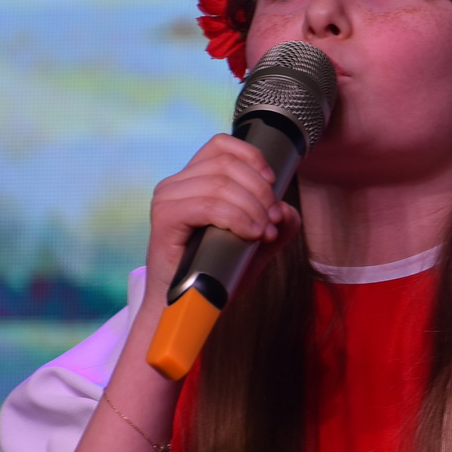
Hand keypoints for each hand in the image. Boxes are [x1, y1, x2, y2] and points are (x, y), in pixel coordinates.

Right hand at [143, 134, 300, 305]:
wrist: (186, 307)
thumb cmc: (216, 273)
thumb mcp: (255, 244)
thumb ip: (276, 224)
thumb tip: (287, 209)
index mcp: (193, 180)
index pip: (222, 145)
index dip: (253, 158)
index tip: (273, 185)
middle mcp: (176, 184)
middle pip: (227, 164)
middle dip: (261, 191)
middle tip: (274, 221)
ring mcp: (167, 199)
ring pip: (221, 184)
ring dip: (253, 208)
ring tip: (263, 233)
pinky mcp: (164, 219)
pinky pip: (208, 205)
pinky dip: (237, 218)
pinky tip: (250, 234)